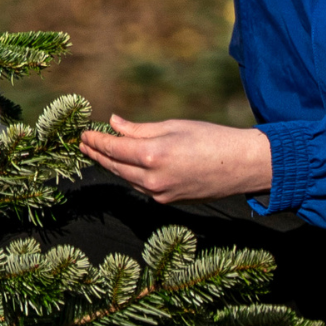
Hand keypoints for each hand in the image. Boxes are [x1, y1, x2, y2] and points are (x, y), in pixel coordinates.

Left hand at [79, 114, 273, 204]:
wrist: (241, 165)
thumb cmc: (209, 138)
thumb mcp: (172, 126)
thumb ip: (138, 129)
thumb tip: (113, 123)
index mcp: (152, 155)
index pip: (113, 149)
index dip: (95, 141)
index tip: (83, 134)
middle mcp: (153, 179)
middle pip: (115, 166)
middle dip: (97, 155)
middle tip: (83, 144)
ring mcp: (161, 193)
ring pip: (127, 179)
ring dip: (111, 166)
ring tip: (99, 153)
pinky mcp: (169, 201)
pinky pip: (141, 187)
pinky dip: (129, 175)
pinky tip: (124, 166)